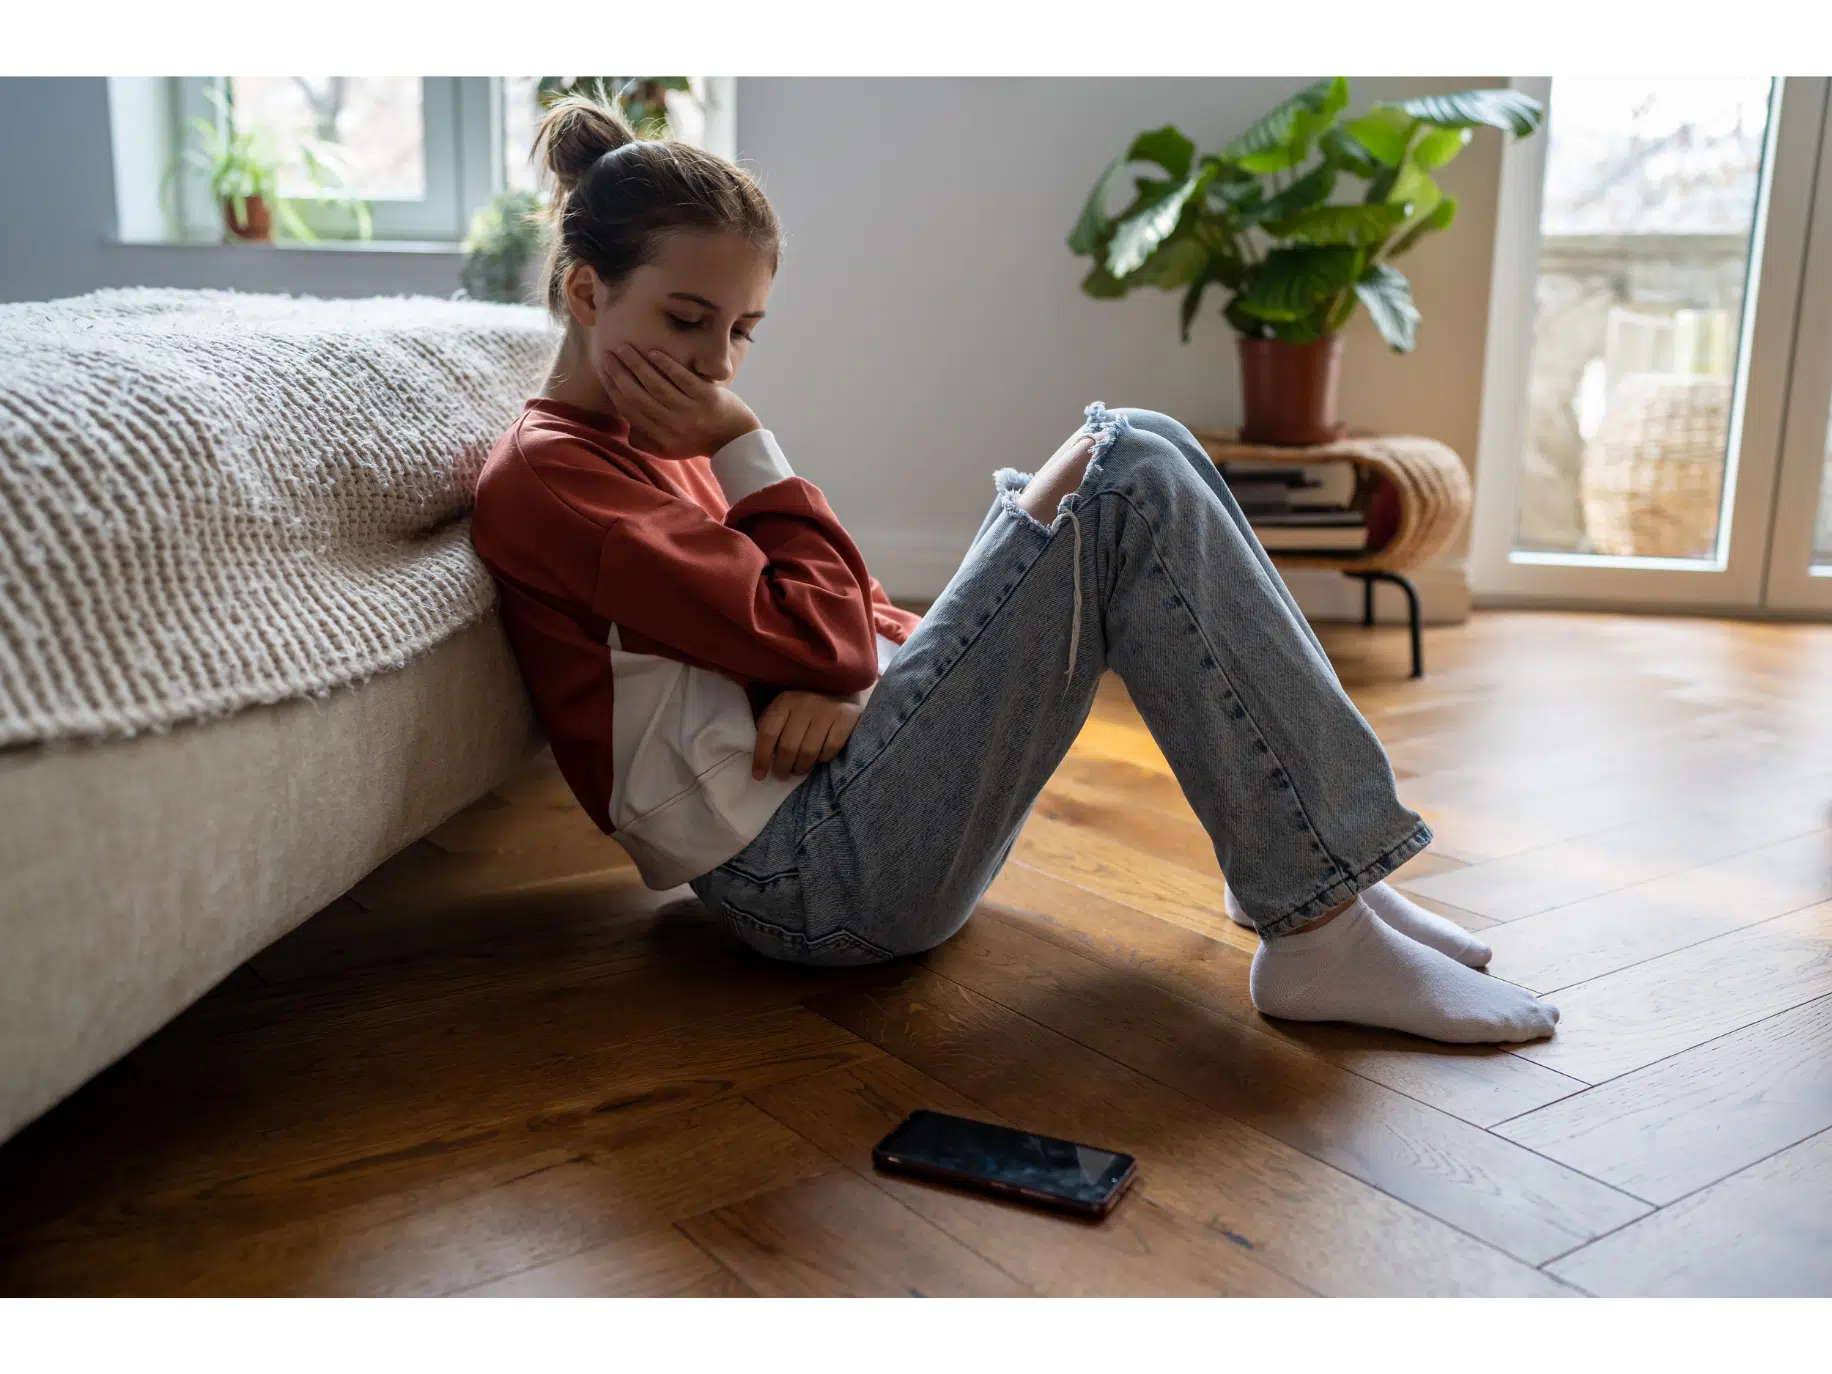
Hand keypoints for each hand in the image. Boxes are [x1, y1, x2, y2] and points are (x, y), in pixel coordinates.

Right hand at [601, 342, 760, 460]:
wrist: (735, 439)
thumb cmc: (697, 440)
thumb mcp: (669, 448)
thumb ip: (646, 440)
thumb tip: (625, 427)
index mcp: (660, 439)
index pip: (630, 410)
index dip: (614, 389)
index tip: (604, 370)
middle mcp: (673, 426)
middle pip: (638, 396)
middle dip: (620, 373)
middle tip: (608, 354)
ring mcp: (691, 411)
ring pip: (657, 386)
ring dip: (638, 365)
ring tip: (625, 348)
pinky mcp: (707, 397)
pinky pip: (682, 378)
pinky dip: (667, 365)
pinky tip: (653, 351)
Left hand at [752, 685, 872, 780]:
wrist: (842, 694)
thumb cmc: (807, 710)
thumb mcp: (786, 713)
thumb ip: (774, 730)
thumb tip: (761, 761)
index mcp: (785, 701)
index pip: (768, 732)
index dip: (761, 757)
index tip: (759, 775)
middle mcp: (805, 703)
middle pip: (788, 746)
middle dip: (783, 767)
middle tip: (782, 775)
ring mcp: (827, 710)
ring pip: (808, 751)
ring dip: (801, 767)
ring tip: (799, 770)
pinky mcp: (845, 718)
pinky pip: (829, 750)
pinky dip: (822, 759)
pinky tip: (819, 759)